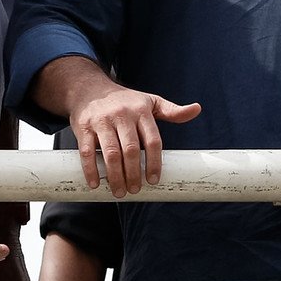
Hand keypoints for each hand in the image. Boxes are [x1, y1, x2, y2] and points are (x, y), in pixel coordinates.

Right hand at [68, 85, 202, 195]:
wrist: (89, 89)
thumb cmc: (125, 101)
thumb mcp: (149, 101)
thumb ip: (171, 111)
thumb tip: (197, 109)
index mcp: (141, 111)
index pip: (153, 140)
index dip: (155, 162)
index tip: (154, 180)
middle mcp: (122, 115)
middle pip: (131, 149)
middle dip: (134, 173)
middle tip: (135, 190)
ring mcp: (102, 121)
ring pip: (111, 152)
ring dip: (116, 175)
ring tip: (120, 192)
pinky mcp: (83, 127)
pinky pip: (86, 151)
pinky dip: (91, 169)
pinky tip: (96, 183)